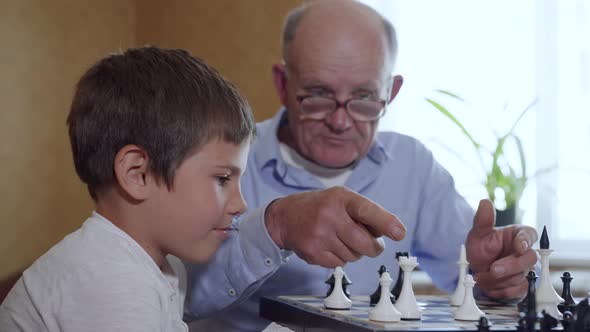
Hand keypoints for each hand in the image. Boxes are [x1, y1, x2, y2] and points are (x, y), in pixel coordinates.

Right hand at [264, 186, 405, 267]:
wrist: (284, 217)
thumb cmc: (320, 207)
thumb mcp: (341, 199)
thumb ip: (365, 213)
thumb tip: (391, 231)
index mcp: (340, 198)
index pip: (366, 210)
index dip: (385, 222)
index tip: (399, 233)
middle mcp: (329, 216)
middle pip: (365, 243)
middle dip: (373, 247)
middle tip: (369, 244)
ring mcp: (320, 236)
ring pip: (354, 257)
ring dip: (354, 252)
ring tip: (340, 239)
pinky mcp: (313, 252)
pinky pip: (339, 264)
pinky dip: (339, 259)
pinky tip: (329, 246)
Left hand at [466, 199, 537, 299]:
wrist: (476, 270)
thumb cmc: (481, 249)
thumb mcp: (478, 234)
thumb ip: (482, 220)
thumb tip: (485, 202)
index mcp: (519, 234)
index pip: (529, 235)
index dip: (526, 241)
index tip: (519, 246)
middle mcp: (525, 252)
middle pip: (529, 259)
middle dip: (510, 266)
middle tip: (493, 269)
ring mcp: (526, 270)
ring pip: (520, 277)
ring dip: (499, 279)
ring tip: (482, 275)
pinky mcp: (523, 286)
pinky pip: (517, 291)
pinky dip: (500, 290)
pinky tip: (489, 284)